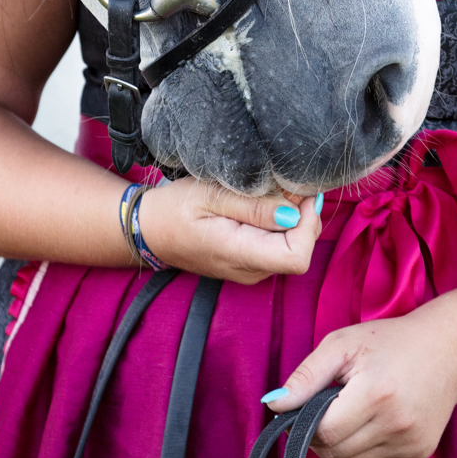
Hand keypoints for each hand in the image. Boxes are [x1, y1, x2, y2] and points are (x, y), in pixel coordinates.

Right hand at [136, 178, 322, 285]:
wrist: (149, 230)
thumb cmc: (174, 208)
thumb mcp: (210, 194)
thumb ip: (253, 206)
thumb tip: (294, 213)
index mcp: (238, 254)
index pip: (297, 257)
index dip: (308, 224)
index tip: (299, 195)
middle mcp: (249, 271)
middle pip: (301, 250)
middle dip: (304, 217)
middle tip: (285, 186)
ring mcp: (251, 271)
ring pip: (294, 248)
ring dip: (294, 219)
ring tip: (270, 193)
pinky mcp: (251, 265)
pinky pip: (280, 247)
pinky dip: (282, 225)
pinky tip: (264, 206)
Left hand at [263, 309, 456, 457]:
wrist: (448, 352)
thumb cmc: (390, 342)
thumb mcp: (343, 344)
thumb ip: (306, 376)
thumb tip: (274, 405)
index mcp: (375, 393)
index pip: (325, 433)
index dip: (309, 425)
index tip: (312, 407)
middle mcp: (396, 423)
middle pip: (337, 453)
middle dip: (322, 436)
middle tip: (329, 409)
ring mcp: (411, 442)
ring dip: (341, 447)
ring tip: (352, 414)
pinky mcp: (419, 453)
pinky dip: (362, 454)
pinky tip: (370, 426)